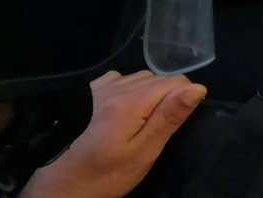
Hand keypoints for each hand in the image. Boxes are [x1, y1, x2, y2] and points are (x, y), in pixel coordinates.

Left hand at [20, 71, 206, 197]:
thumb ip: (169, 117)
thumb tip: (197, 88)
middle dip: (166, 100)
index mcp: (130, 102)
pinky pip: (123, 79)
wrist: (64, 184)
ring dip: (148, 96)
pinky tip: (122, 112)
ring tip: (136, 125)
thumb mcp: (144, 152)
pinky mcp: (91, 90)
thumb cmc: (107, 174)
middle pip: (160, 79)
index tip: (173, 125)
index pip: (177, 82)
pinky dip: (129, 91)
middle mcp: (116, 86)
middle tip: (152, 131)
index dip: (184, 101)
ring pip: (143, 78)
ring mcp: (101, 86)